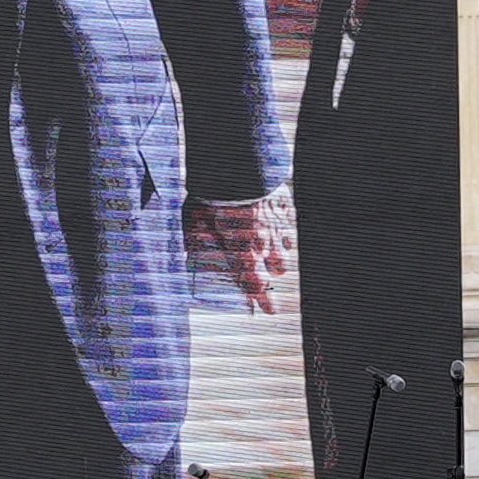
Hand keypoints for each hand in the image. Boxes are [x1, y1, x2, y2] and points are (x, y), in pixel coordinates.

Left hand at [187, 190, 295, 315]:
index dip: (262, 299)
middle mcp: (266, 243)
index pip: (255, 284)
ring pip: (288, 250)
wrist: (239, 168)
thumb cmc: (215, 196)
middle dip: (271, 273)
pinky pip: (290, 227)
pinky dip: (285, 232)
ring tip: (271, 250)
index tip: (268, 309)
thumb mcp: (195, 222)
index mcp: (244, 251)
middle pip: (278, 270)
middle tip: (264, 272)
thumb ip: (195, 241)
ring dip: (280, 254)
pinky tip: (278, 227)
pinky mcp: (286, 208)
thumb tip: (188, 254)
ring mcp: (279, 226)